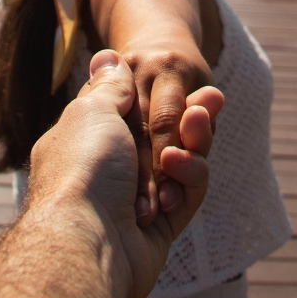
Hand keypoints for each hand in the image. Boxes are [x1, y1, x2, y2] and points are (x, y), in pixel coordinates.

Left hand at [26, 50, 220, 297]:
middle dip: (187, 118)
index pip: (130, 112)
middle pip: (160, 138)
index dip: (159, 97)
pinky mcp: (158, 230)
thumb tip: (106, 57)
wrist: (87, 240)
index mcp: (84, 140)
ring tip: (198, 123)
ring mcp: (133, 201)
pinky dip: (189, 177)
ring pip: (178, 165)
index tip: (187, 80)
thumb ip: (109, 88)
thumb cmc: (83, 168)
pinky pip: (186, 196)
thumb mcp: (92, 113)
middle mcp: (108, 170)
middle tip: (213, 99)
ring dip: (191, 143)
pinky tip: (182, 163)